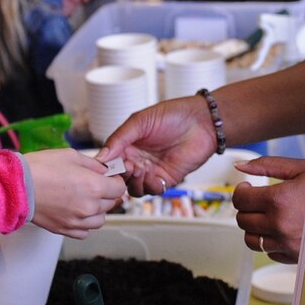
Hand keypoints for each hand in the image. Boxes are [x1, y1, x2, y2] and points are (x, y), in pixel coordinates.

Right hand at [22, 148, 126, 236]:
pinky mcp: (65, 230)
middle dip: (106, 193)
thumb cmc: (41, 167)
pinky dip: (84, 224)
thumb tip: (105, 170)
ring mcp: (78, 221)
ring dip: (97, 210)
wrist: (16, 187)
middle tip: (92, 185)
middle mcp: (90, 207)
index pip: (120, 188)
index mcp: (95, 186)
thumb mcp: (70, 156)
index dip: (115, 181)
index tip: (108, 177)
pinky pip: (85, 232)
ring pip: (100, 220)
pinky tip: (76, 212)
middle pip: (111, 203)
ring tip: (84, 199)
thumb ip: (93, 164)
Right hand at [98, 96, 218, 194]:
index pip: (110, 161)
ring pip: (133, 187)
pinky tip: (153, 176)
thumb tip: (101, 156)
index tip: (106, 166)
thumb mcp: (140, 121)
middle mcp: (137, 159)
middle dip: (121, 175)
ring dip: (134, 182)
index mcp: (127, 145)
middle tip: (128, 166)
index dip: (107, 166)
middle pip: (120, 177)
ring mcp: (151, 170)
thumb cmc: (174, 115)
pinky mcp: (166, 179)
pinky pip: (152, 190)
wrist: (202, 121)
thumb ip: (119, 138)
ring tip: (141, 169)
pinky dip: (149, 186)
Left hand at [231, 156, 304, 261]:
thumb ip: (266, 165)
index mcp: (279, 200)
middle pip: (243, 220)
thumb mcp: (299, 168)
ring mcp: (287, 244)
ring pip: (251, 240)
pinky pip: (268, 252)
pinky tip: (282, 228)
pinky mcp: (294, 257)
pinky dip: (270, 241)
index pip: (240, 200)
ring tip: (267, 216)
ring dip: (254, 227)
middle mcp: (280, 225)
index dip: (240, 192)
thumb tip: (239, 166)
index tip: (247, 188)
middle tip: (257, 200)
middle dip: (246, 209)